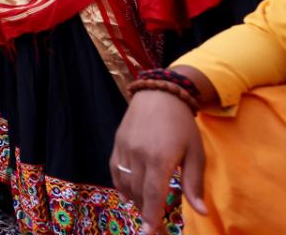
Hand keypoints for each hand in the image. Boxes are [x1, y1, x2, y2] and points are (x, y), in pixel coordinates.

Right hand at [110, 90, 206, 232]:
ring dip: (135, 200)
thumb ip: (194, 183)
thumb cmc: (182, 125)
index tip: (151, 232)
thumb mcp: (196, 153)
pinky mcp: (116, 144)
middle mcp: (138, 154)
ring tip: (147, 209)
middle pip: (138, 192)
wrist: (159, 95)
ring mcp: (124, 149)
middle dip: (146, 212)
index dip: (152, 215)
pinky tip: (131, 194)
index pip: (153, 194)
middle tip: (157, 226)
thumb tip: (201, 211)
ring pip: (125, 184)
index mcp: (160, 157)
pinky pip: (115, 172)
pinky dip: (122, 186)